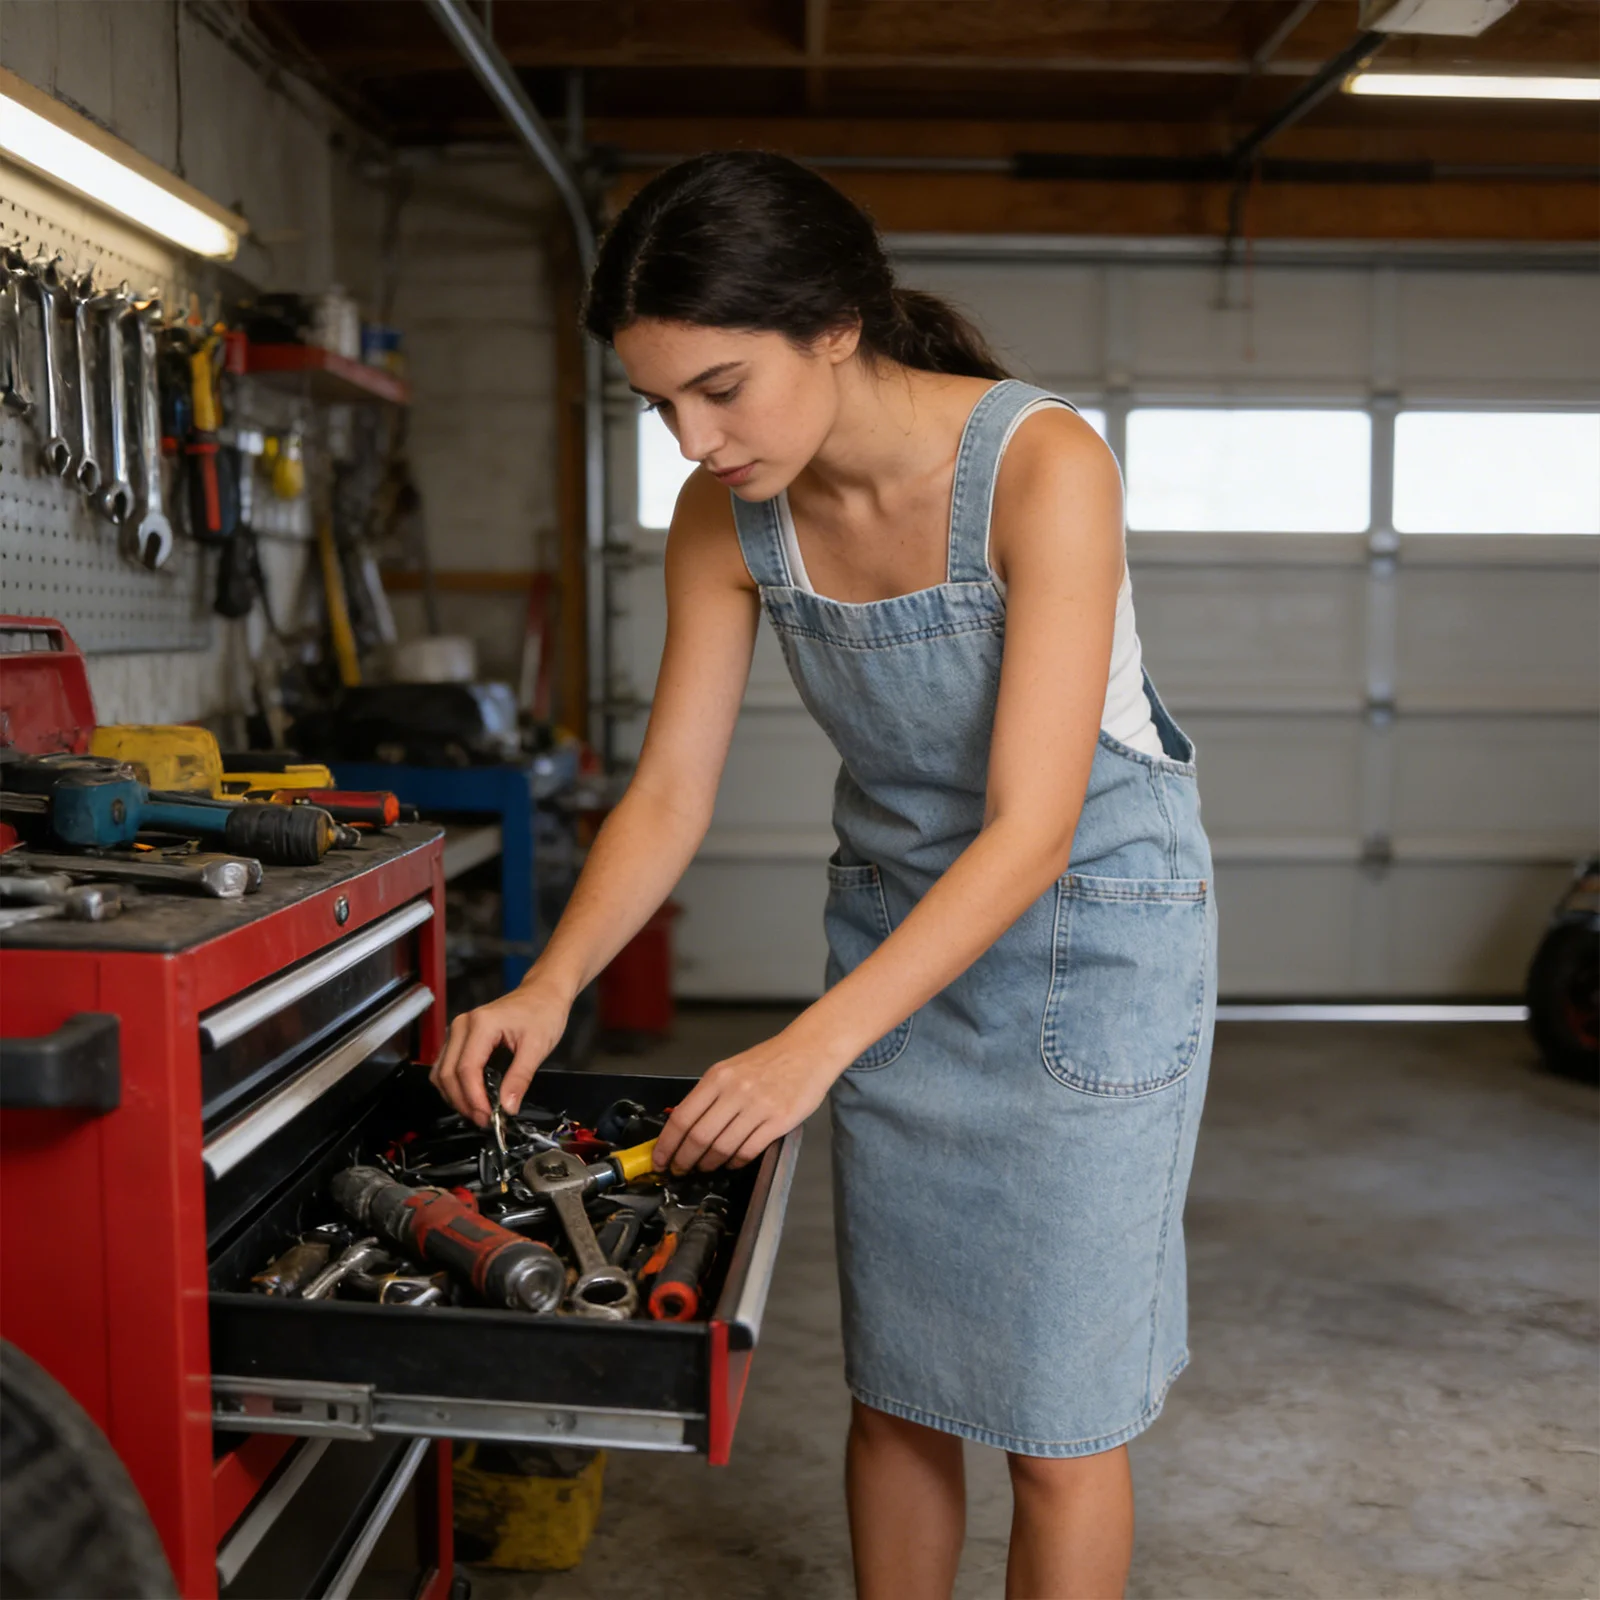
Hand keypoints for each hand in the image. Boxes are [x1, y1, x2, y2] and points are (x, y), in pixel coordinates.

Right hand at [430, 979, 570, 1126]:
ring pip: (441, 1073)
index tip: (490, 1118)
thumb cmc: (543, 1013)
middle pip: (448, 1073)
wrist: (542, 993)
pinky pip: (446, 1067)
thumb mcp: (538, 1047)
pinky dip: (455, 1087)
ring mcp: (457, 1031)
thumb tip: (507, 1108)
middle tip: (485, 1121)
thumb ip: (520, 1078)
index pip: (466, 1069)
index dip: (474, 1098)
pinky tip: (472, 1098)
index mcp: (481, 1024)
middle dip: (463, 1102)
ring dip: (455, 1097)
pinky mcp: (459, 1038)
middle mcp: (462, 1026)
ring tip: (479, 1113)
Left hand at [652, 1028, 846, 1174]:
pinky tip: (731, 1162)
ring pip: (722, 1148)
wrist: (808, 1051)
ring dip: (709, 1164)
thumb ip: (709, 1094)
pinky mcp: (779, 1121)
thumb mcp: (731, 1068)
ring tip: (705, 1167)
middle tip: (680, 1170)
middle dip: (684, 1160)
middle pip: (699, 1137)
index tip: (661, 1159)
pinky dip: (735, 1162)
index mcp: (718, 1077)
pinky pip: (748, 1151)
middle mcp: (735, 1091)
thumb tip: (684, 1127)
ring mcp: (758, 1107)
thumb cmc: (769, 1060)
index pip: (682, 1118)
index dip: (667, 1145)